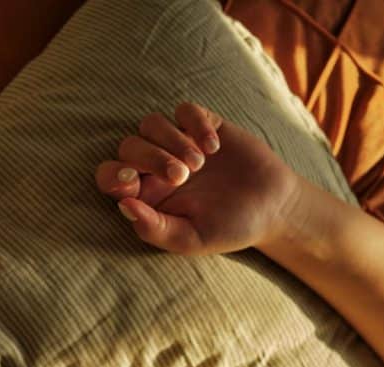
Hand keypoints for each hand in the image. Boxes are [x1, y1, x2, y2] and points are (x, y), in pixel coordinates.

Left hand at [94, 102, 300, 254]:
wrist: (273, 208)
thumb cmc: (227, 228)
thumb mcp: (189, 239)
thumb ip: (153, 229)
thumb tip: (123, 206)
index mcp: (145, 195)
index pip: (109, 176)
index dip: (112, 174)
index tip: (130, 180)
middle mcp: (155, 166)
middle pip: (128, 145)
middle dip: (150, 157)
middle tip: (181, 176)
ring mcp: (179, 142)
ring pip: (150, 123)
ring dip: (171, 140)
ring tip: (199, 164)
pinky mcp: (204, 125)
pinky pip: (185, 110)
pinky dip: (195, 123)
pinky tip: (214, 146)